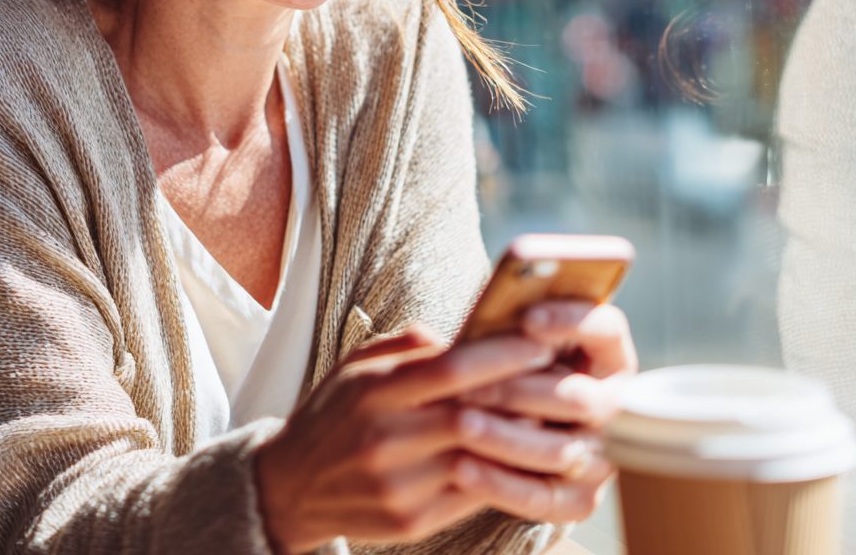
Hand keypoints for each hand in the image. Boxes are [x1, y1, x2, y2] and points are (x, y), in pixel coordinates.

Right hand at [256, 324, 567, 552]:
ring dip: (525, 441)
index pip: (448, 369)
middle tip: (563, 380)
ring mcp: (398, 484)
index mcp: (374, 391)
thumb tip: (465, 334)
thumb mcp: (357, 365)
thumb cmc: (335, 412)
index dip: (500, 355)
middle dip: (524, 397)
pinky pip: (472, 495)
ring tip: (558, 418)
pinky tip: (528, 455)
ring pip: (479, 460)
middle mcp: (385, 438)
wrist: (291, 485)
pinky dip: (504, 473)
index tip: (539, 343)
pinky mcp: (411, 521)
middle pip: (471, 416)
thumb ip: (408, 346)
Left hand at [457, 300, 636, 521]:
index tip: (527, 318)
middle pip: (579, 398)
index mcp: (608, 354)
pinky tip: (461, 467)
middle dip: (520, 390)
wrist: (511, 422)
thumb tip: (487, 303)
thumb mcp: (516, 337)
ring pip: (560, 450)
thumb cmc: (510, 363)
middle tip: (470, 385)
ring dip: (506, 437)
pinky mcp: (582, 499)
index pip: (605, 329)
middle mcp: (617, 405)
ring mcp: (604, 456)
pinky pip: (543, 498)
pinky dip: (500, 483)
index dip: (571, 322)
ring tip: (460, 423)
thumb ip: (509, 324)